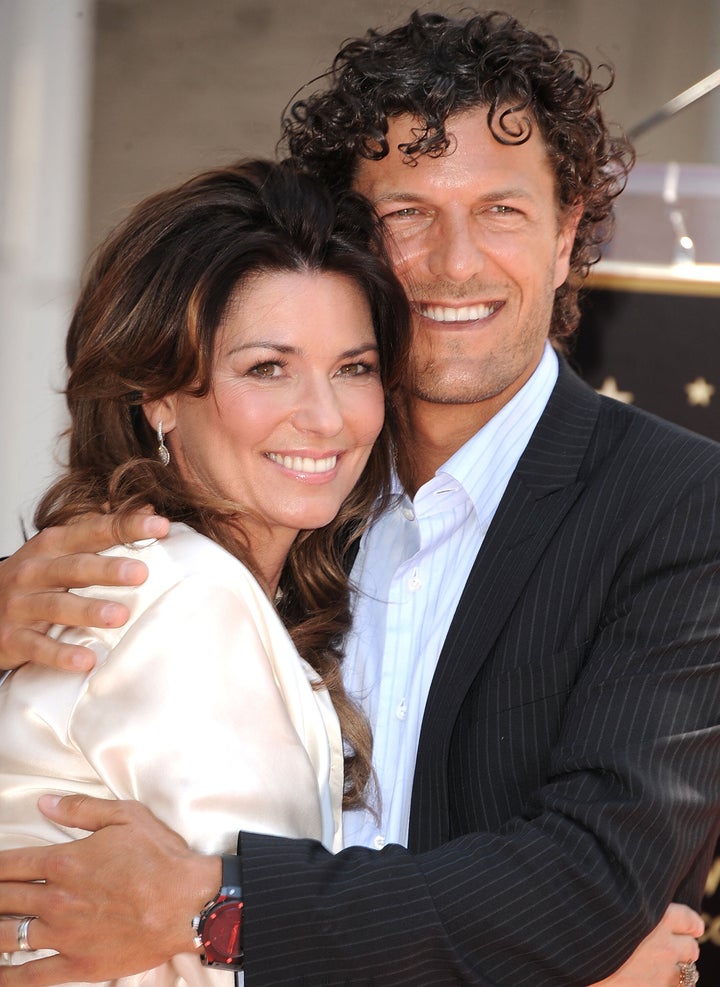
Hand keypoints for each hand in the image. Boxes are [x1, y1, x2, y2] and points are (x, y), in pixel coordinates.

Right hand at [0, 510, 168, 670]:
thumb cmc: (32, 577)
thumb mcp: (59, 547)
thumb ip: (99, 527)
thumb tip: (148, 508)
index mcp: (51, 545)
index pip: (93, 531)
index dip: (125, 527)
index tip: (161, 526)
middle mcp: (35, 571)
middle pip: (75, 568)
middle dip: (107, 569)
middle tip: (141, 573)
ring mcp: (22, 605)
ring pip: (57, 607)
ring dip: (88, 611)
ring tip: (119, 616)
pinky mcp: (13, 638)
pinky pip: (38, 647)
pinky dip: (61, 654)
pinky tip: (86, 660)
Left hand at [0, 795, 220, 985]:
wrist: (188, 903)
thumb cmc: (161, 857)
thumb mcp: (126, 816)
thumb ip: (81, 808)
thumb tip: (45, 803)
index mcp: (64, 860)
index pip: (10, 863)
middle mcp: (56, 898)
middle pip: (3, 898)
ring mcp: (64, 934)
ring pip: (8, 935)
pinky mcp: (78, 964)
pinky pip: (31, 975)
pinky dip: (8, 976)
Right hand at [588, 902, 702, 986]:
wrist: (576, 958)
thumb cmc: (588, 925)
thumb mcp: (612, 906)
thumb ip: (634, 907)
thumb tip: (645, 911)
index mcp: (658, 917)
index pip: (689, 920)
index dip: (690, 923)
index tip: (689, 926)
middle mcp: (665, 945)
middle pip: (691, 947)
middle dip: (684, 946)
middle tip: (675, 945)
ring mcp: (661, 973)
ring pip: (687, 972)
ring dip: (678, 966)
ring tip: (665, 963)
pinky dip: (666, 982)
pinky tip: (652, 977)